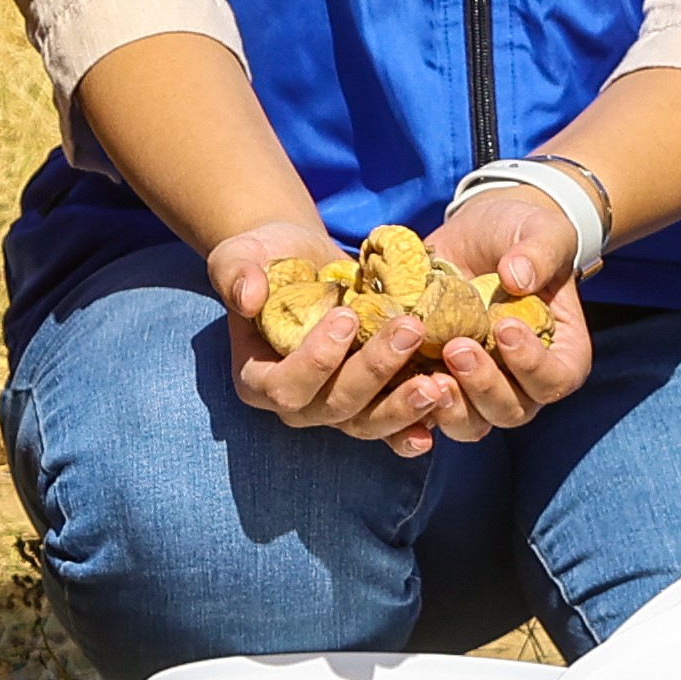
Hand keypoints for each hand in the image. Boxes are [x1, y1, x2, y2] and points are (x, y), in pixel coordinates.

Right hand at [214, 216, 461, 453]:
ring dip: (404, 406)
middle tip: (410, 330)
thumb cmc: (265, 258)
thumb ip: (235, 274)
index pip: (286, 387)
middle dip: (374, 372)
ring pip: (370, 422)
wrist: (303, 260)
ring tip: (438, 383)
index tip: (347, 317)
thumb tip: (248, 296)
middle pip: (336, 406)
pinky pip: (395, 423)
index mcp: (258, 380)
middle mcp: (298, 405)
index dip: (316, 361)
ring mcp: (338, 408)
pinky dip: (419, 421)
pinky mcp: (373, 400)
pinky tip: (445, 406)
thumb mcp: (240, 256)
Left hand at [403, 183, 599, 439]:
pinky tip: (395, 382)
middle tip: (457, 348)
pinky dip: (412, 405)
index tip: (505, 328)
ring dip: (450, 408)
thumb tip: (517, 277)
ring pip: (470, 423)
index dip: (532, 365)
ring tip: (429, 377)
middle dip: (484, 387)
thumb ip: (539, 254)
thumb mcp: (542, 232)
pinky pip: (426, 410)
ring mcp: (478, 386)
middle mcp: (522, 382)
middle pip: (511, 410)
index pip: (555, 378)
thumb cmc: (522, 235)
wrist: (478, 235)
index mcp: (561, 354)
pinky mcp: (437, 380)